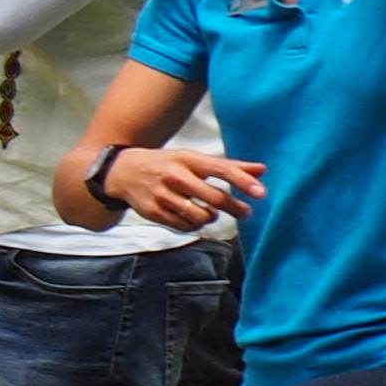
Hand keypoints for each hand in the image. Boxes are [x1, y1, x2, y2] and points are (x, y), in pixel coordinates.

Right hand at [98, 141, 262, 231]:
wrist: (122, 172)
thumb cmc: (167, 164)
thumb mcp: (194, 160)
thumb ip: (229, 166)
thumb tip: (263, 170)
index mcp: (187, 159)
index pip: (220, 169)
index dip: (242, 181)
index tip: (261, 194)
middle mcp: (175, 176)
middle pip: (214, 197)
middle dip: (235, 207)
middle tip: (246, 212)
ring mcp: (162, 195)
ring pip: (199, 216)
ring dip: (211, 217)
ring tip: (212, 213)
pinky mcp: (153, 211)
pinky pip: (183, 225)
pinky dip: (193, 224)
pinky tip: (193, 217)